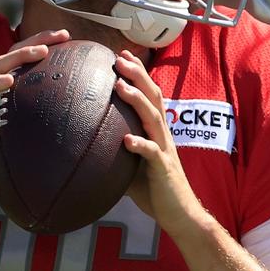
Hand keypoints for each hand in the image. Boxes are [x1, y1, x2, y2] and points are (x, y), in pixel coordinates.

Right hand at [0, 29, 70, 193]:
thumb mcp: (21, 138)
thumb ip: (40, 131)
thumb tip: (74, 138)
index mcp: (5, 89)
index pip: (26, 60)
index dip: (45, 45)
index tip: (69, 38)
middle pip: (15, 53)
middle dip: (38, 40)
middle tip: (63, 34)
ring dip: (20, 56)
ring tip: (41, 51)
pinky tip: (8, 80)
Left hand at [113, 50, 204, 238]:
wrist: (180, 215)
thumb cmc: (156, 191)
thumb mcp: (131, 167)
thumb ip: (117, 153)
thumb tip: (88, 148)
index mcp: (157, 132)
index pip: (149, 96)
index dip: (138, 74)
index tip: (122, 55)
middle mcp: (163, 135)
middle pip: (153, 98)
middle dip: (137, 76)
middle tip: (120, 58)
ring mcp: (165, 150)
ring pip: (152, 119)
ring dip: (137, 101)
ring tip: (120, 85)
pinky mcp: (164, 169)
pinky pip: (152, 154)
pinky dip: (140, 145)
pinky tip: (126, 140)